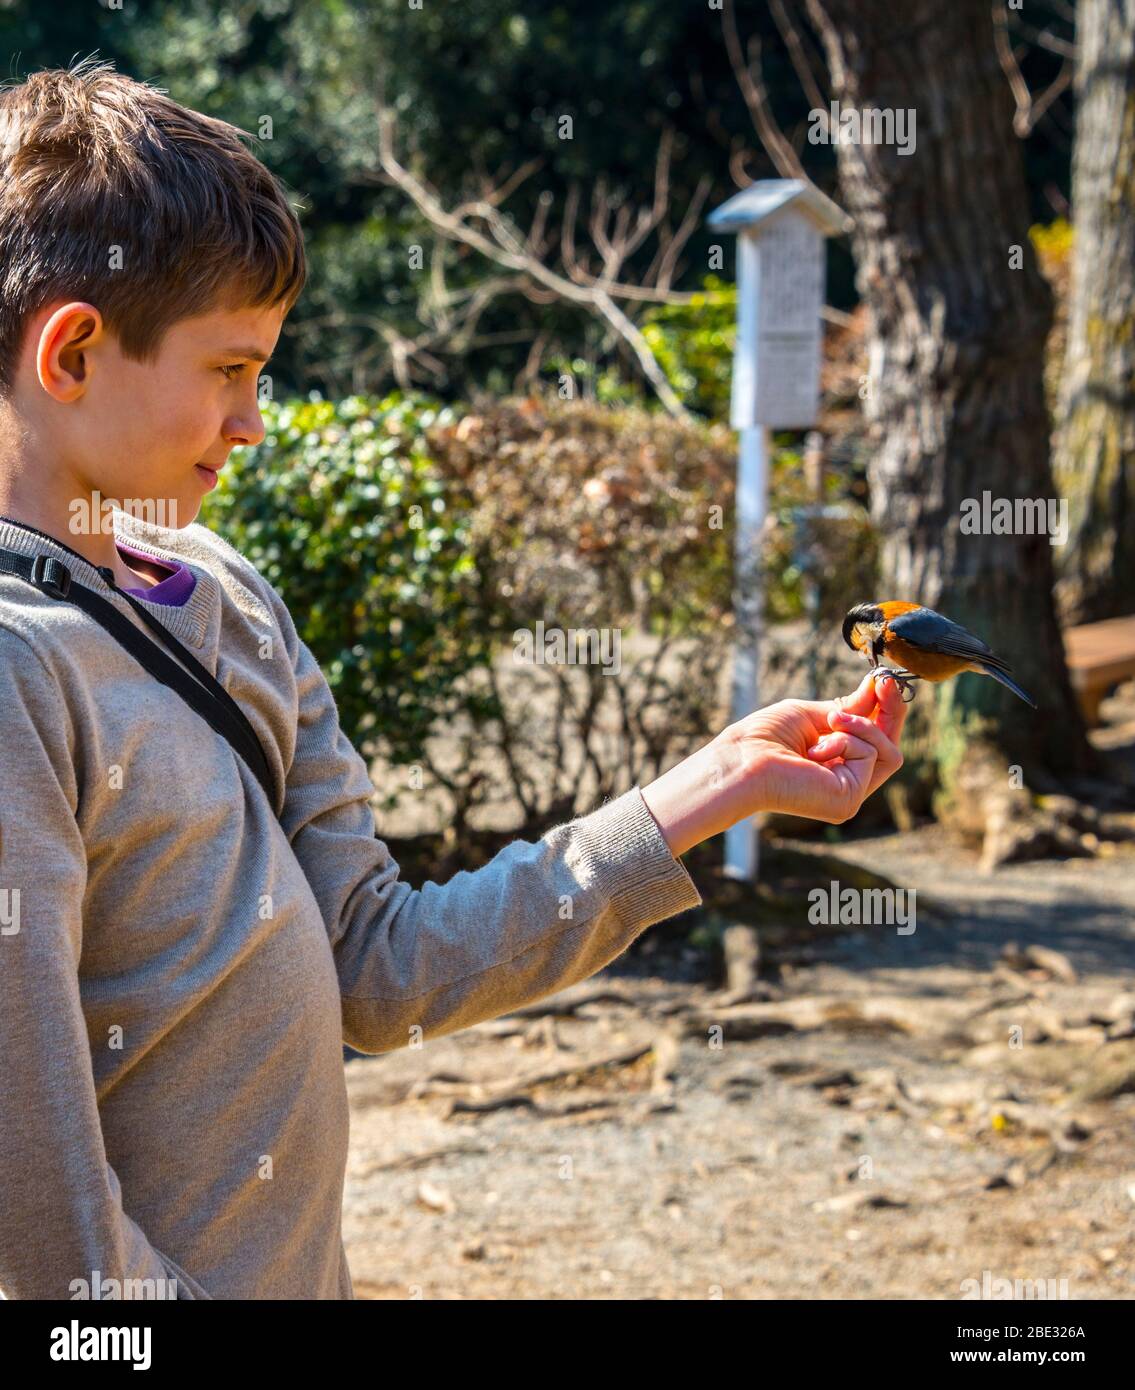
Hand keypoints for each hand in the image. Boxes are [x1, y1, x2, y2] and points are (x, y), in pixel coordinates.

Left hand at [725, 670, 907, 823]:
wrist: (742, 759)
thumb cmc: (763, 738)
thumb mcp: (813, 715)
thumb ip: (848, 708)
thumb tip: (877, 686)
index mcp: (835, 766)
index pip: (875, 741)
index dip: (886, 710)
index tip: (884, 680)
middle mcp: (845, 783)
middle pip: (890, 747)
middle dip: (891, 711)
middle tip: (884, 682)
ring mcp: (849, 795)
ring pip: (888, 751)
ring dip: (861, 725)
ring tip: (830, 721)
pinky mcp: (849, 800)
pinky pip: (869, 754)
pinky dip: (846, 740)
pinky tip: (815, 749)